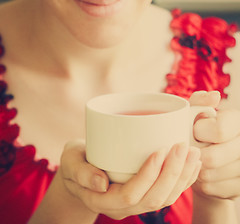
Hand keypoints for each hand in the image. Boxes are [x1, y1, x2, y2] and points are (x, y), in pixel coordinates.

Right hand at [60, 140, 200, 219]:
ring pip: (165, 198)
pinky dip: (183, 180)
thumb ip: (80, 172)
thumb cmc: (75, 162)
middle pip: (154, 199)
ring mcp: (135, 203)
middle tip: (183, 147)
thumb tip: (101, 183)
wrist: (81, 170)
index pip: (130, 195)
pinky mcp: (144, 194)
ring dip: (182, 176)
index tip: (160, 150)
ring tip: (193, 153)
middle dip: (172, 173)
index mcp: (102, 200)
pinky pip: (168, 194)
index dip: (148, 175)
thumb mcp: (70, 162)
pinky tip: (192, 164)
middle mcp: (122, 206)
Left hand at [189, 91, 239, 199]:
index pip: (219, 130)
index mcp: (237, 122)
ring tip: (195, 159)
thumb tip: (214, 96)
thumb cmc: (200, 134)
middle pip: (212, 158)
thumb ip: (200, 103)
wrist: (210, 162)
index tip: (194, 131)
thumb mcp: (197, 114)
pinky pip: (211, 189)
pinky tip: (202, 173)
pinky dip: (200, 182)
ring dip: (195, 168)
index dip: (199, 132)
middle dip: (194, 154)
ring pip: (209, 175)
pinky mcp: (239, 187)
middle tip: (191, 149)